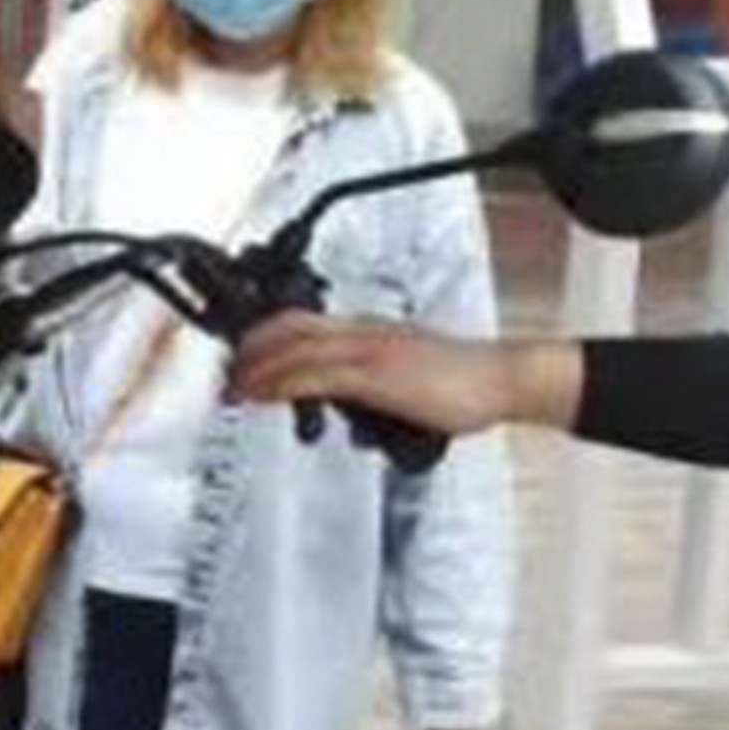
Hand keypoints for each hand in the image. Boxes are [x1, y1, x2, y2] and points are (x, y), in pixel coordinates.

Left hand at [230, 316, 564, 437]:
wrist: (502, 378)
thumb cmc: (466, 383)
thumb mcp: (409, 381)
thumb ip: (375, 387)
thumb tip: (352, 406)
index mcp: (371, 332)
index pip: (306, 323)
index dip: (267, 337)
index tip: (245, 359)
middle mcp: (364, 332)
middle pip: (289, 327)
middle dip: (250, 349)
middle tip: (226, 374)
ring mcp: (368, 349)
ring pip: (293, 348)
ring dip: (255, 368)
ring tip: (232, 388)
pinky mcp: (375, 373)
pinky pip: (314, 374)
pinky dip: (280, 382)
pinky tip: (261, 394)